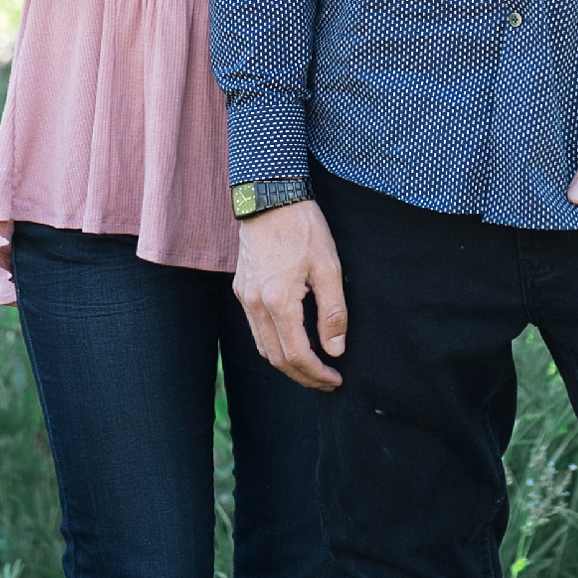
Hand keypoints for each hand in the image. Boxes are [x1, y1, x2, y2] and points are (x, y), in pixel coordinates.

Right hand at [234, 198, 348, 389]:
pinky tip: (293, 342)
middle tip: (327, 382)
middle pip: (276, 358)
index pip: (296, 354)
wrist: (270, 195)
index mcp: (278, 300)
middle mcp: (254, 303)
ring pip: (262, 347)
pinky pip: (255, 329)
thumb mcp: (329, 266)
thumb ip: (333, 312)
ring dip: (286, 363)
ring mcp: (243, 297)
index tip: (336, 380)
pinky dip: (274, 345)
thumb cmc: (304, 227)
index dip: (317, 373)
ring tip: (313, 367)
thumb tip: (335, 350)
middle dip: (302, 376)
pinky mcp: (240, 289)